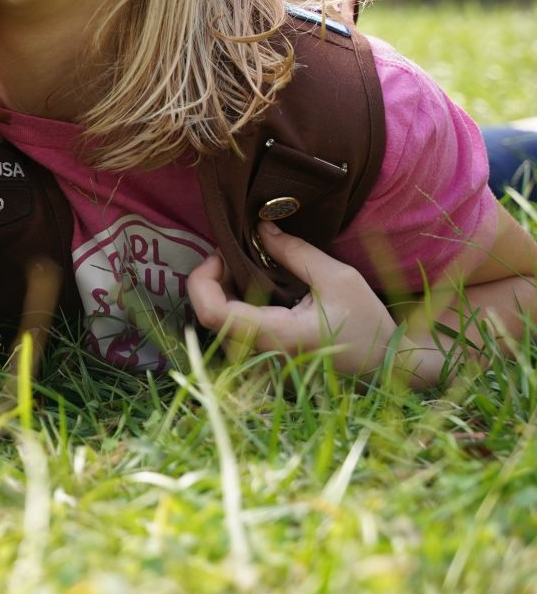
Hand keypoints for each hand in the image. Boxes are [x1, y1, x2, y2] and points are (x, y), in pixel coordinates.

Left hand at [187, 222, 400, 376]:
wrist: (390, 366)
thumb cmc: (368, 323)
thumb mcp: (337, 278)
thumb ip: (294, 252)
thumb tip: (260, 227)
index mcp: (278, 335)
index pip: (212, 313)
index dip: (203, 279)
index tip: (222, 254)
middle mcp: (263, 355)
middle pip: (209, 318)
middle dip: (212, 281)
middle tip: (233, 255)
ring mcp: (263, 365)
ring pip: (218, 327)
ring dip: (222, 294)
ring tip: (244, 269)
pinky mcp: (268, 364)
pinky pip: (235, 335)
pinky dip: (235, 308)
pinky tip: (255, 290)